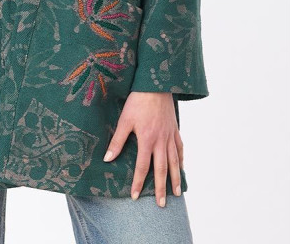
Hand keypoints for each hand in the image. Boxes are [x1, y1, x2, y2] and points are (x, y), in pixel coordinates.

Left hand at [103, 91, 183, 206]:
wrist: (156, 85)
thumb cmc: (138, 101)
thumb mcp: (124, 120)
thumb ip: (117, 141)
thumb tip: (108, 159)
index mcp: (147, 140)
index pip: (142, 167)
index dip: (139, 183)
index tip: (136, 196)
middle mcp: (161, 141)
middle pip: (162, 169)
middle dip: (161, 188)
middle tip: (161, 204)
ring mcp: (170, 136)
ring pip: (174, 162)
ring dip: (175, 179)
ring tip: (176, 193)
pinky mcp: (175, 129)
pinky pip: (180, 148)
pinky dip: (180, 160)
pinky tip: (180, 168)